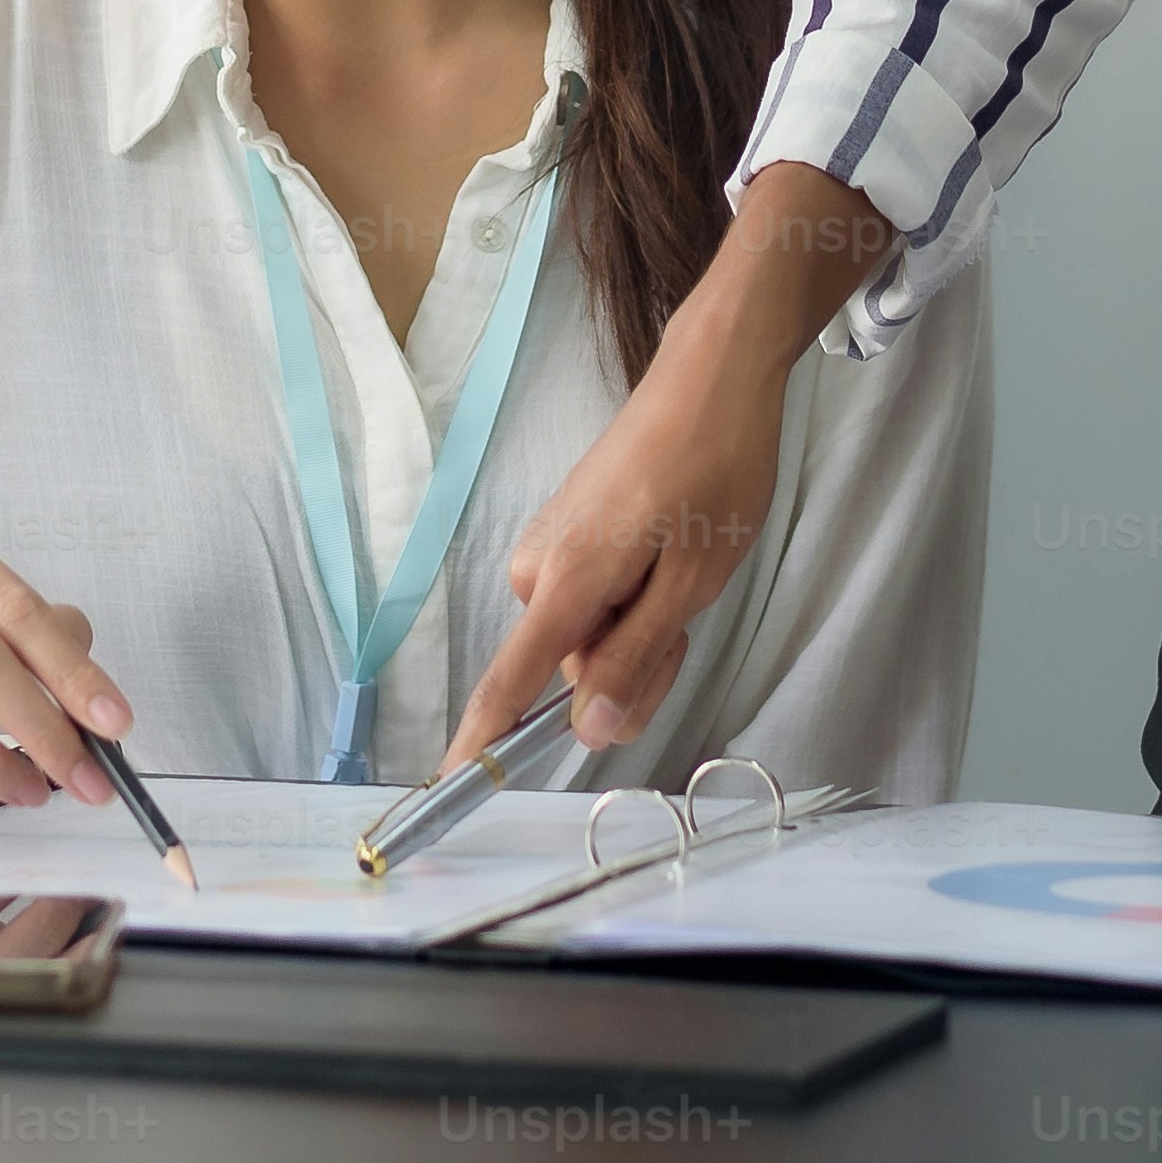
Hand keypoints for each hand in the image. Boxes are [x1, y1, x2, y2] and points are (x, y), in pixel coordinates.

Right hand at [453, 162, 889, 757]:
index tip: (448, 784)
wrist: (710, 378)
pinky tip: (669, 559)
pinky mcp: (569, 533)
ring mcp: (551, 546)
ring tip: (684, 572)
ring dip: (640, 630)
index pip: (510, 678)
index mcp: (566, 581)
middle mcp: (539, 567)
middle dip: (633, 663)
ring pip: (588, 638)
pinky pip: (592, 602)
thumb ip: (633, 661)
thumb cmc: (712, 472)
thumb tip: (586, 730)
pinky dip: (633, 601)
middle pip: (570, 669)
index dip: (482, 738)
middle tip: (686, 615)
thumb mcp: (690, 583)